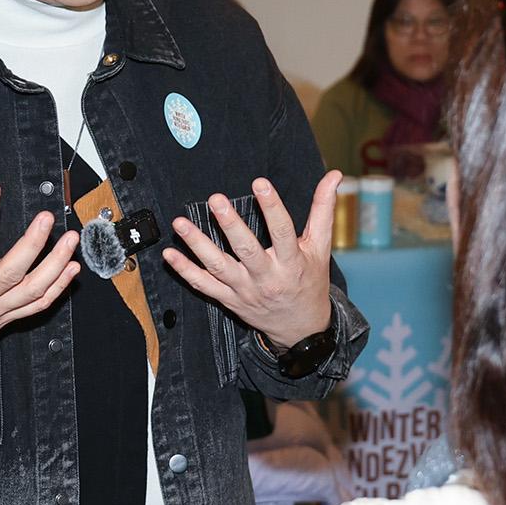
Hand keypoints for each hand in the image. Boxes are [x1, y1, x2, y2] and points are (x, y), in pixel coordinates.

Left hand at [165, 170, 341, 349]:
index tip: (260, 183)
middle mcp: (268, 277)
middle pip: (247, 250)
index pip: (282, 231)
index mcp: (292, 262)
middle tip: (216, 200)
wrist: (301, 330)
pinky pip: (203, 286)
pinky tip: (170, 255)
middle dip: (230, 225)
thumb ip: (323, 210)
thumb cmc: (310, 281)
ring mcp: (245, 291)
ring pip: (218, 268)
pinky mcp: (229, 300)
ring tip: (180, 223)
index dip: (272, 207)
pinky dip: (185, 271)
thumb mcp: (320, 248)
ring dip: (197, 245)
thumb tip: (335, 175)